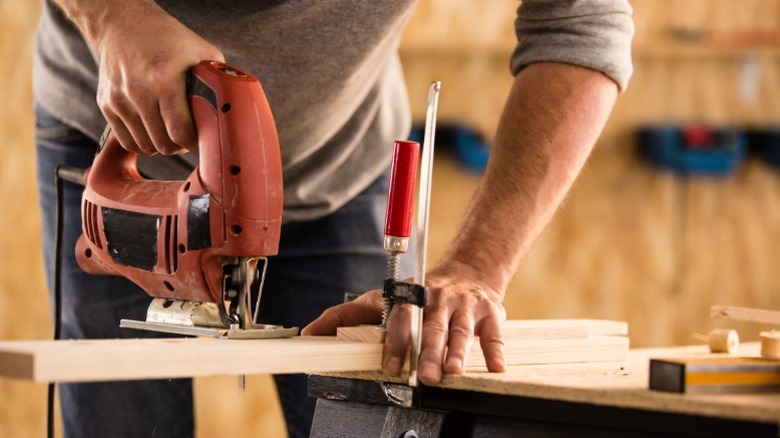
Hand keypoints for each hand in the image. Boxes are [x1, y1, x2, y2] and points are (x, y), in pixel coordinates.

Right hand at [78, 1, 224, 154]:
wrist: (123, 23)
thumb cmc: (167, 38)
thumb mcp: (202, 53)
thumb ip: (218, 81)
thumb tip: (232, 108)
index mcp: (164, 79)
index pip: (180, 133)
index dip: (194, 141)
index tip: (201, 136)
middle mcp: (138, 91)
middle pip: (163, 144)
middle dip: (180, 146)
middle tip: (188, 137)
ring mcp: (119, 99)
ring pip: (145, 146)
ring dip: (161, 145)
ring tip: (171, 133)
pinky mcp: (106, 104)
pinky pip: (127, 141)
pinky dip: (142, 143)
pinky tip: (154, 132)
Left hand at [302, 260, 506, 384]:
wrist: (469, 270)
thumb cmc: (420, 294)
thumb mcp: (382, 299)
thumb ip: (345, 316)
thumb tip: (308, 333)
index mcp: (411, 297)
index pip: (401, 319)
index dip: (397, 343)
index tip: (393, 367)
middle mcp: (438, 298)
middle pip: (432, 327)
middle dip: (429, 352)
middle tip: (426, 376)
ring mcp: (465, 305)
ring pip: (461, 330)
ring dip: (458, 352)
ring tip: (454, 372)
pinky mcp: (491, 312)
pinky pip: (494, 334)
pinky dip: (495, 351)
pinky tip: (495, 368)